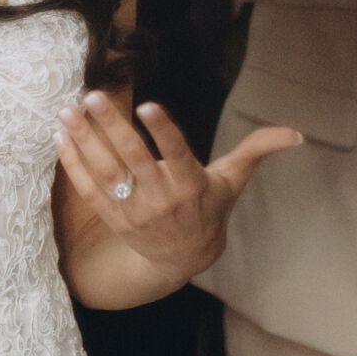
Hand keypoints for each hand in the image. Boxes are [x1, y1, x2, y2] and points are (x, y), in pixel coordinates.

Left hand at [56, 91, 301, 285]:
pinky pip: (88, 190)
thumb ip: (257, 151)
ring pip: (104, 172)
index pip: (176, 154)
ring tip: (67, 111)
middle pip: (132, 159)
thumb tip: (296, 134)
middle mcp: (160, 198)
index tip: (146, 105)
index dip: (162, 131)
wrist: (183, 258)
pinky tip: (60, 138)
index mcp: (190, 184)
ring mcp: (132, 209)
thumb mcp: (233, 180)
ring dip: (84, 140)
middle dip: (110, 127)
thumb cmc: (209, 209)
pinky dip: (73, 165)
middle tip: (93, 96)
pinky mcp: (112, 217)